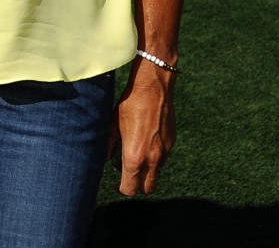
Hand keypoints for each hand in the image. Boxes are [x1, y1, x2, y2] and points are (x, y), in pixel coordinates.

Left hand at [108, 65, 176, 195]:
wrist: (152, 89)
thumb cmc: (129, 105)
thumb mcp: (113, 125)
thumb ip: (110, 146)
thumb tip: (106, 160)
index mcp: (134, 157)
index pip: (130, 188)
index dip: (122, 189)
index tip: (117, 184)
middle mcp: (152, 159)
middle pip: (147, 188)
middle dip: (137, 186)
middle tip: (127, 174)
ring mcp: (165, 153)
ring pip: (156, 173)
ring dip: (147, 170)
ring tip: (135, 154)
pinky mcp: (172, 143)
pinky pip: (163, 158)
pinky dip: (154, 156)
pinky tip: (145, 140)